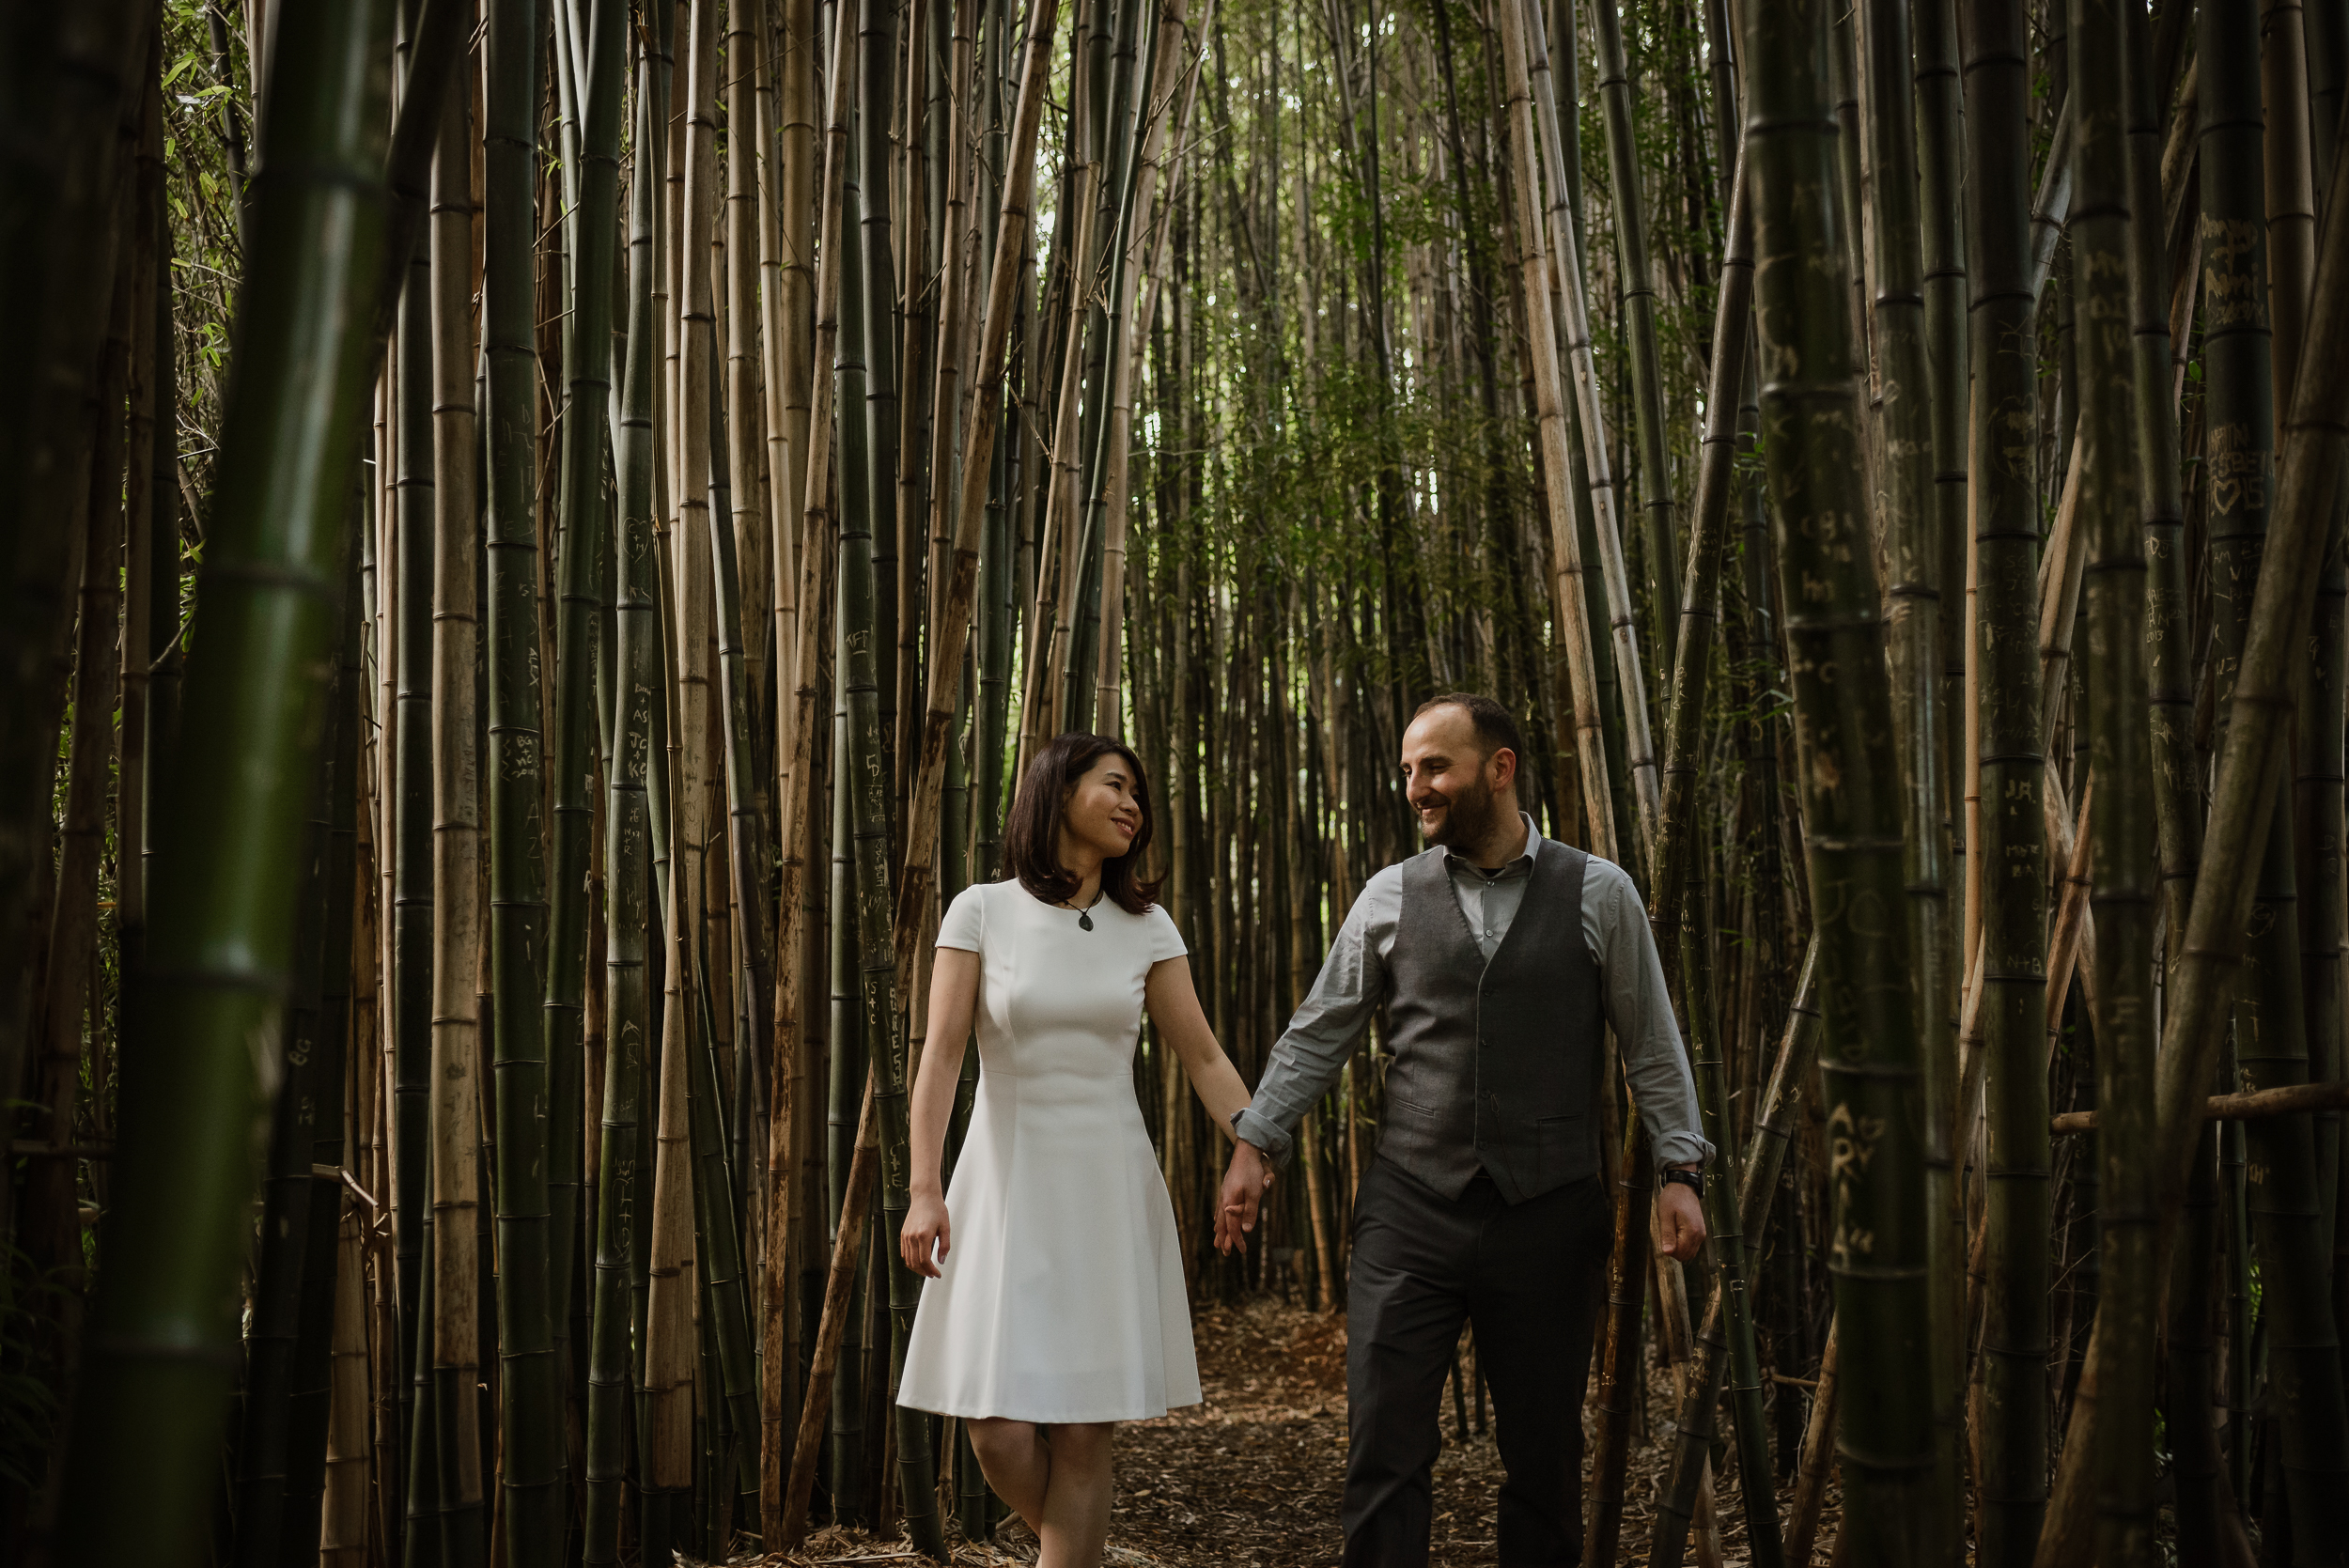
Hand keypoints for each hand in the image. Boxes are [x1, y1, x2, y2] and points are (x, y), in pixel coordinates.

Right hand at [901, 1188, 950, 1278]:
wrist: (924, 1196)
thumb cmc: (937, 1210)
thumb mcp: (946, 1227)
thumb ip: (944, 1246)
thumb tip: (941, 1261)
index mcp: (924, 1235)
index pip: (925, 1261)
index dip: (931, 1270)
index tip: (938, 1274)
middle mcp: (912, 1237)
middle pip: (915, 1263)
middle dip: (924, 1272)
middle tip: (933, 1274)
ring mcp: (906, 1236)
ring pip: (908, 1260)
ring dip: (916, 1268)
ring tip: (926, 1270)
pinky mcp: (903, 1234)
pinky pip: (904, 1252)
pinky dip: (910, 1260)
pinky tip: (918, 1261)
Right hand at [1215, 1139, 1274, 1253]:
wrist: (1245, 1153)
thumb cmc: (1251, 1173)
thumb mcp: (1254, 1194)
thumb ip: (1249, 1213)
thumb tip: (1245, 1230)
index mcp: (1229, 1203)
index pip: (1232, 1227)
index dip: (1237, 1240)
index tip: (1242, 1251)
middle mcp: (1223, 1200)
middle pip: (1222, 1225)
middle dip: (1224, 1239)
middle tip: (1224, 1252)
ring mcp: (1223, 1195)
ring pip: (1219, 1217)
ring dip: (1219, 1230)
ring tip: (1217, 1241)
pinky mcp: (1226, 1190)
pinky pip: (1219, 1209)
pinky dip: (1219, 1218)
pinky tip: (1217, 1220)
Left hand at [1654, 1175, 1706, 1261]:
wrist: (1684, 1187)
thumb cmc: (1672, 1199)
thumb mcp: (1665, 1216)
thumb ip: (1667, 1236)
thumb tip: (1667, 1253)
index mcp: (1692, 1232)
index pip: (1679, 1253)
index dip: (1668, 1248)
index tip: (1664, 1234)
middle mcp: (1700, 1236)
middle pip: (1685, 1256)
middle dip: (1673, 1249)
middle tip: (1668, 1231)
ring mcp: (1702, 1234)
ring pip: (1689, 1253)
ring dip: (1678, 1246)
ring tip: (1672, 1229)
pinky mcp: (1701, 1232)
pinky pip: (1692, 1246)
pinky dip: (1683, 1243)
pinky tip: (1677, 1231)